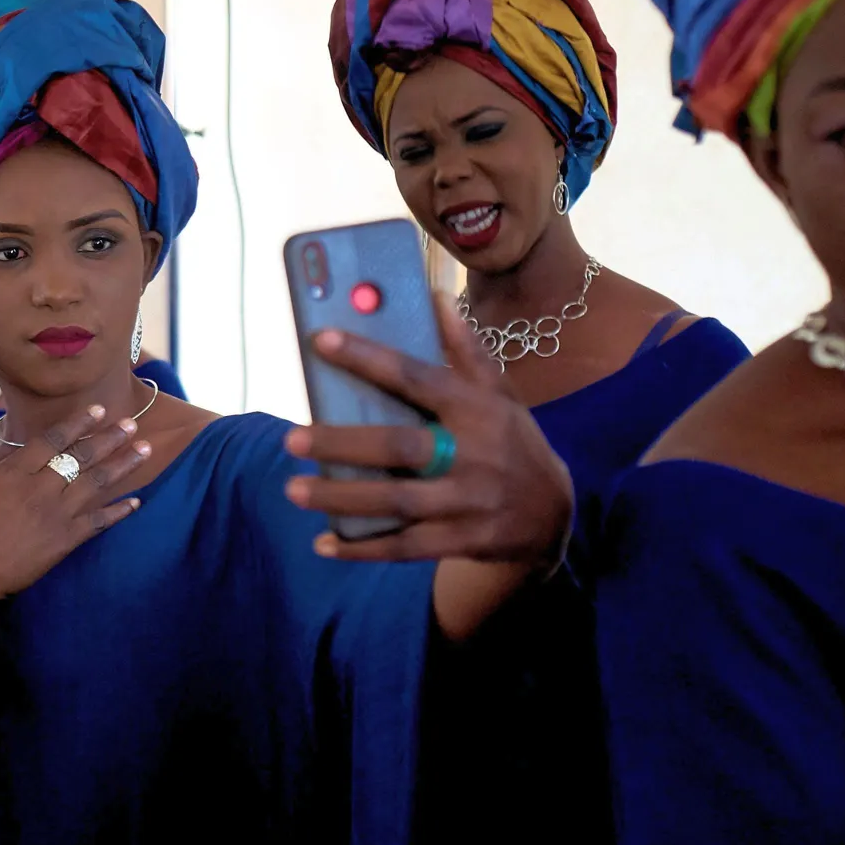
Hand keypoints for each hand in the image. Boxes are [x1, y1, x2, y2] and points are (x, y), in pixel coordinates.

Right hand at [0, 406, 147, 612]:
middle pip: (81, 457)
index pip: (51, 440)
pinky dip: (118, 512)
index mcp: (12, 474)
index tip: (98, 410)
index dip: (77, 423)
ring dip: (121, 466)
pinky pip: (98, 523)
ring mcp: (54, 516)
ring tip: (143, 450)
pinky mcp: (63, 542)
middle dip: (109, 439)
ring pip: (95, 484)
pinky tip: (136, 502)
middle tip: (132, 424)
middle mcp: (38, 489)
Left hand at [283, 299, 573, 568]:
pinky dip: (363, 547)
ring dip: (342, 497)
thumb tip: (436, 297)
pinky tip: (323, 544)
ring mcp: (469, 501)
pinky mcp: (463, 539)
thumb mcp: (499, 394)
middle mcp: (474, 453)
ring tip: (294, 489)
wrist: (553, 515)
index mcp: (477, 409)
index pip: (417, 376)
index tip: (321, 341)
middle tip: (292, 439)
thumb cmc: (510, 443)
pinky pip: (406, 546)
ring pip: (397, 501)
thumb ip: (466, 350)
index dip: (369, 358)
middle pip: (400, 447)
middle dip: (343, 443)